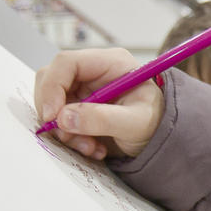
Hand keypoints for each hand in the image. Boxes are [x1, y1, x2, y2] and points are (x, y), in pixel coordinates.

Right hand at [33, 48, 164, 159]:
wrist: (159, 138)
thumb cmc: (155, 122)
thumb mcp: (136, 123)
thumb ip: (103, 119)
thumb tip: (64, 118)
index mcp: (110, 63)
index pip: (66, 62)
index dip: (53, 87)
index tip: (52, 116)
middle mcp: (92, 72)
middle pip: (51, 80)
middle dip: (55, 112)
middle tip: (69, 136)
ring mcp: (83, 89)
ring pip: (52, 103)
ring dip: (64, 130)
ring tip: (90, 147)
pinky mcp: (77, 107)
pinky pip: (59, 120)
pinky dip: (70, 138)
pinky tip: (92, 147)